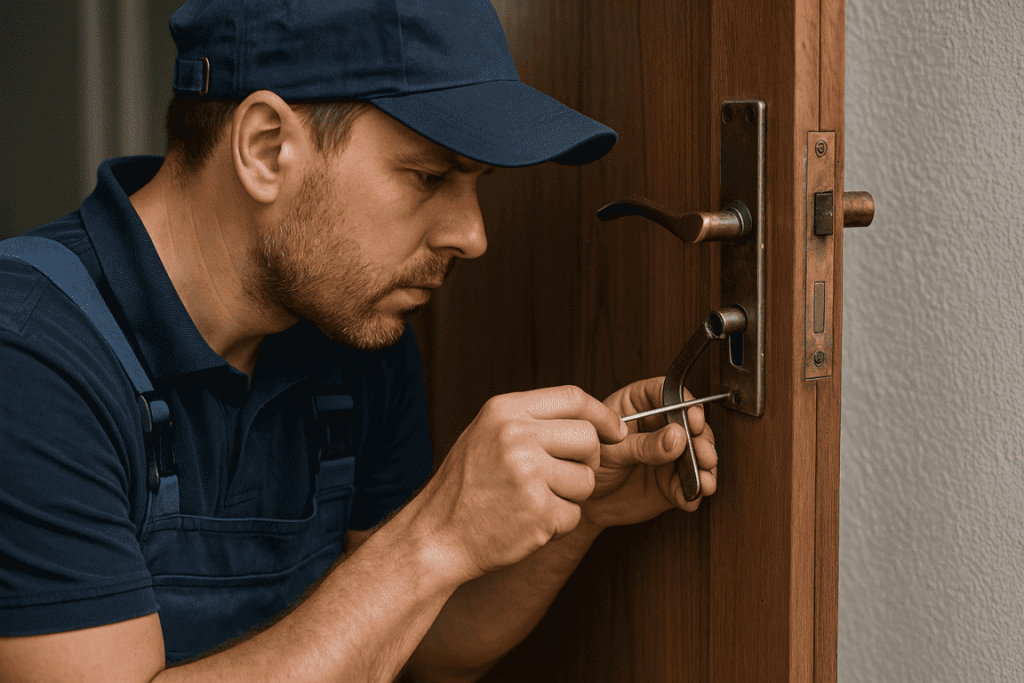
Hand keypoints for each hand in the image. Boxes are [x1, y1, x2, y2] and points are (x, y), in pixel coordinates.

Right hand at [415, 385, 627, 581]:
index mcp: (505, 411)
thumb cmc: (466, 486)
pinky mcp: (538, 512)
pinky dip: (558, 524)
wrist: (437, 535)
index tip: (616, 431)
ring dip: (570, 497)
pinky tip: (527, 522)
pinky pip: (574, 515)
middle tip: (565, 476)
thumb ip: (531, 422)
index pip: (573, 397)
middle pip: (589, 439)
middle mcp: (516, 436)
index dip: (603, 415)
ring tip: (534, 501)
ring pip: (586, 480)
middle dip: (587, 461)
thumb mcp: (487, 434)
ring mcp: (528, 474)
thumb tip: (591, 421)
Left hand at [579, 376, 717, 530]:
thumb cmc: (587, 464)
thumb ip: (644, 444)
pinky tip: (691, 494)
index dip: (685, 402)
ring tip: (703, 477)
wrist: (584, 502)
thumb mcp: (611, 450)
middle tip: (702, 452)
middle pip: (690, 422)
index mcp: (638, 405)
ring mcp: (669, 453)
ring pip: (698, 451)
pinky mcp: (673, 480)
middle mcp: (658, 426)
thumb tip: (676, 436)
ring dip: (705, 465)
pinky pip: (691, 482)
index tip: (692, 418)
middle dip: (701, 438)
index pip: (667, 392)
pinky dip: (695, 490)